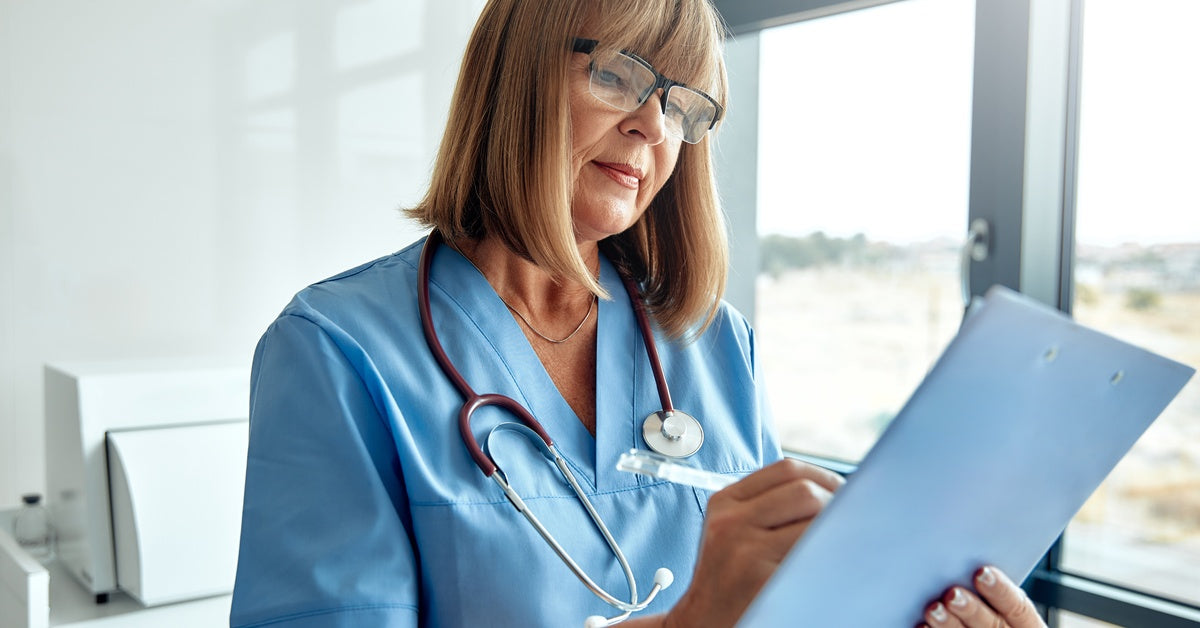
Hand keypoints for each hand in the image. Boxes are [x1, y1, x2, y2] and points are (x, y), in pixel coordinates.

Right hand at [664, 459, 844, 627]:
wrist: (703, 623)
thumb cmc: (729, 581)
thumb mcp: (734, 532)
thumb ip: (769, 507)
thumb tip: (835, 491)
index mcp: (725, 502)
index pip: (787, 470)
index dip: (824, 478)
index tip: (843, 493)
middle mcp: (730, 521)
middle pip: (804, 491)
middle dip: (836, 503)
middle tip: (850, 523)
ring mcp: (744, 550)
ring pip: (813, 520)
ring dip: (837, 530)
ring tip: (841, 544)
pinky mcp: (760, 578)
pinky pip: (813, 555)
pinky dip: (832, 556)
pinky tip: (833, 565)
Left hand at [920, 566, 1045, 627]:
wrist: (983, 625)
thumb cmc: (991, 606)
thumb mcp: (1000, 599)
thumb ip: (988, 584)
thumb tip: (968, 561)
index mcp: (1027, 623)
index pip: (1018, 607)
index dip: (1001, 590)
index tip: (981, 572)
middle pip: (993, 625)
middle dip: (972, 609)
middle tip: (952, 594)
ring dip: (949, 623)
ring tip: (933, 609)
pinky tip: (921, 625)